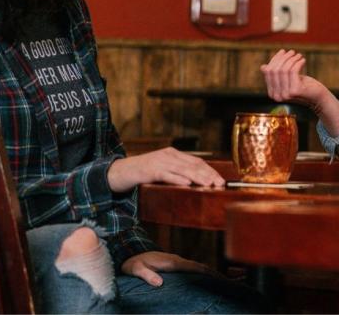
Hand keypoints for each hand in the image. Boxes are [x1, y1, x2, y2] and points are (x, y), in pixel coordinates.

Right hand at [107, 148, 224, 192]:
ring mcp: (159, 161)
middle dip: (208, 174)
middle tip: (220, 184)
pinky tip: (187, 184)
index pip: (197, 162)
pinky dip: (178, 179)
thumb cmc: (141, 174)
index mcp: (173, 154)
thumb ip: (176, 173)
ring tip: (209, 184)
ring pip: (183, 169)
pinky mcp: (149, 170)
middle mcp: (168, 155)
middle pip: (193, 164)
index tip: (221, 180)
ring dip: (198, 177)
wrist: (116, 172)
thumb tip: (194, 184)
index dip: (210, 171)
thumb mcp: (162, 171)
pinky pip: (167, 175)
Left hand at [121, 251, 212, 286]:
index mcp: (172, 262)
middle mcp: (177, 260)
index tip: (220, 278)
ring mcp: (177, 261)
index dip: (208, 273)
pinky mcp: (174, 264)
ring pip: (197, 267)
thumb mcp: (137, 269)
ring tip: (220, 281)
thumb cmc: (133, 262)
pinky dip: (201, 272)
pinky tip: (203, 279)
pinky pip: (191, 268)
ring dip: (208, 273)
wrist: (130, 252)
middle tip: (226, 282)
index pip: (194, 267)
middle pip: (200, 266)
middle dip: (213, 273)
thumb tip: (160, 284)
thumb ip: (147, 275)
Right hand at [262, 49, 330, 106]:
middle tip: (292, 52)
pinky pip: (293, 71)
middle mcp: (276, 96)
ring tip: (299, 55)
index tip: (283, 52)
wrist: (318, 97)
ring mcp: (285, 94)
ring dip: (292, 59)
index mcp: (272, 93)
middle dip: (283, 58)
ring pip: (284, 69)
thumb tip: (263, 67)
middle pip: (275, 70)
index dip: (275, 59)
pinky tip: (303, 60)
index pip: (268, 71)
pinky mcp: (295, 90)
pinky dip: (298, 63)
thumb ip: (276, 75)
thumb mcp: (288, 79)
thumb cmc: (303, 86)